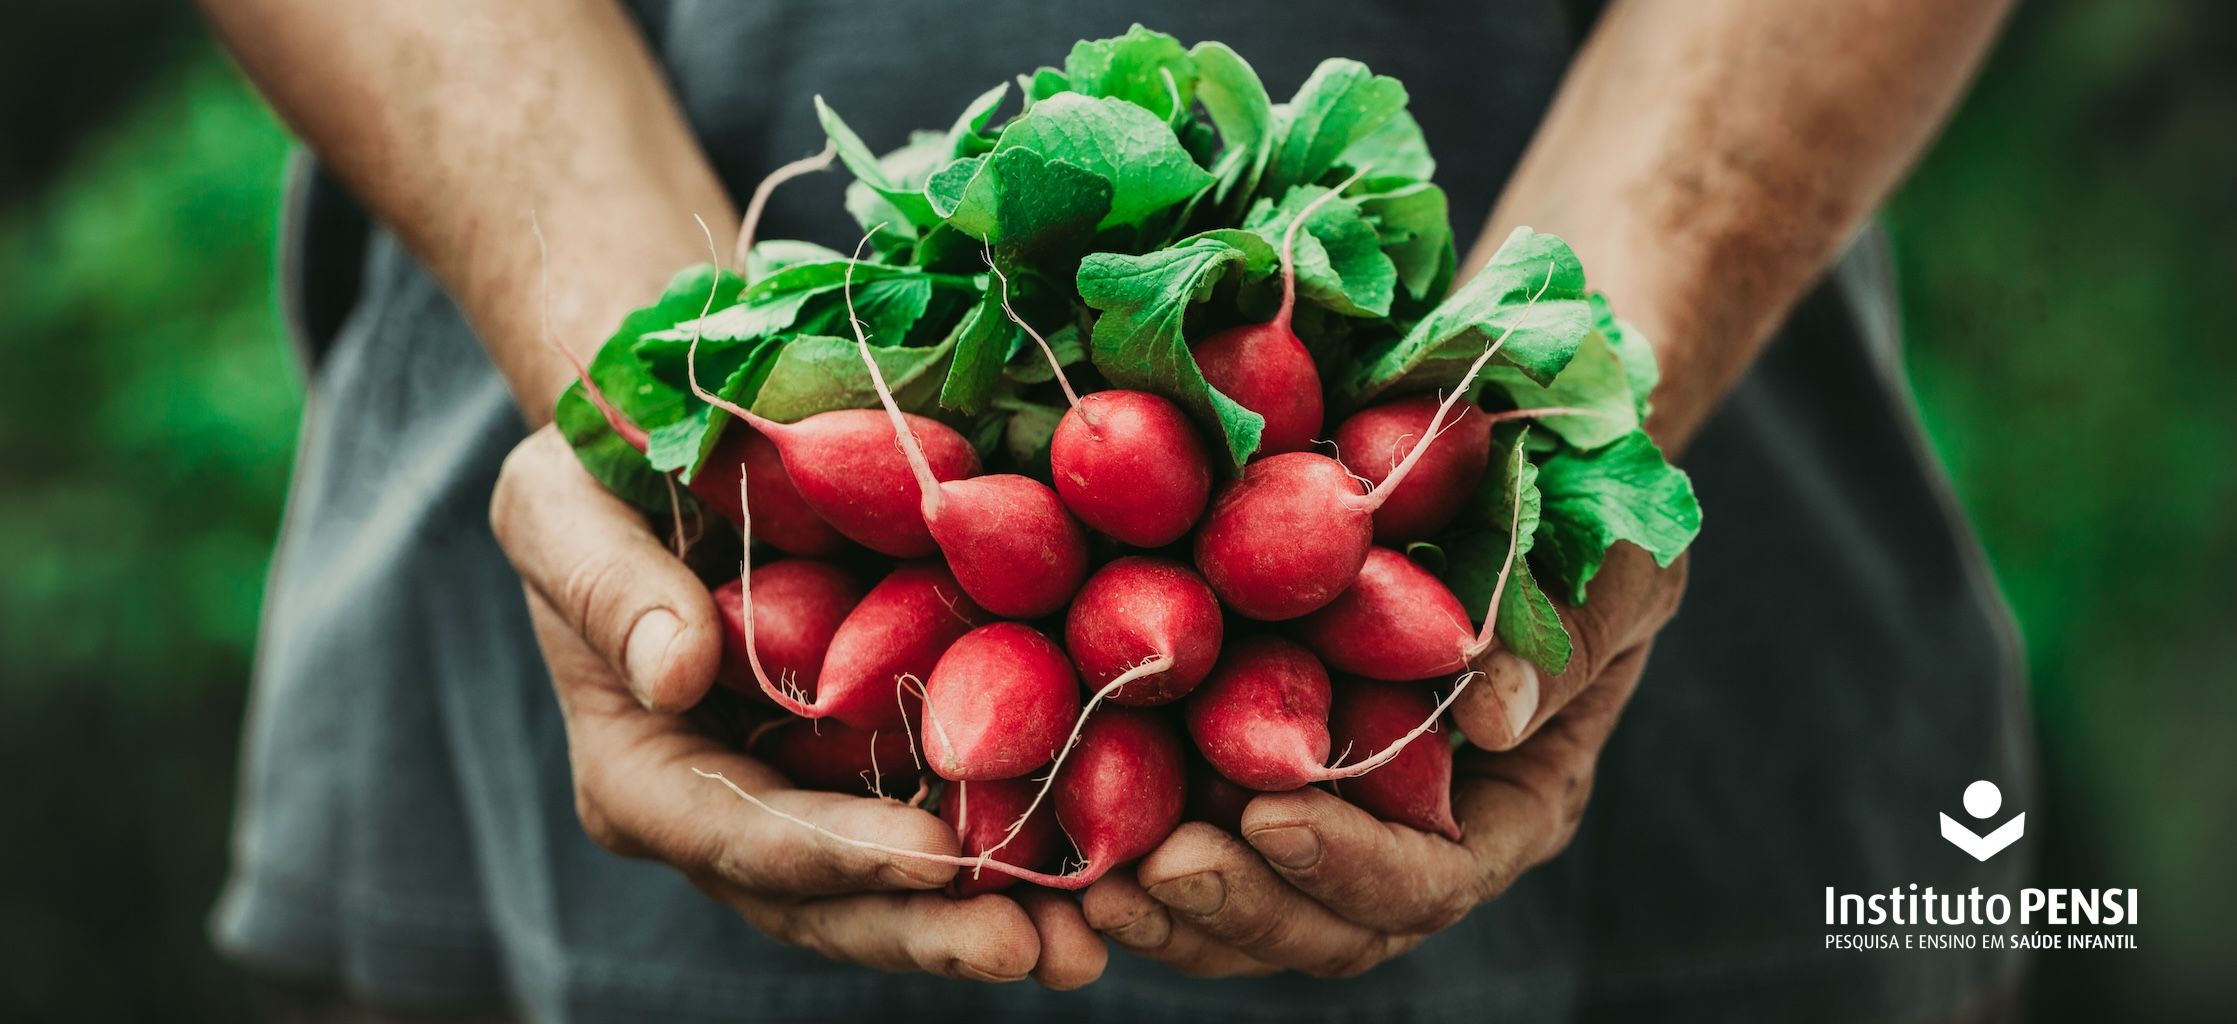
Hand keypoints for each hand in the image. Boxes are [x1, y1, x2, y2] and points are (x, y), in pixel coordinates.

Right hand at [491, 427, 1106, 987]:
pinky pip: (949, 820)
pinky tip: (1105, 867)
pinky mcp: (878, 763)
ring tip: (1089, 946)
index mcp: (641, 769)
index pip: (736, 834)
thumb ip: (606, 587)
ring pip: (894, 890)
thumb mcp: (562, 504)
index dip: (836, 856)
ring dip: (990, 918)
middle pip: (825, 901)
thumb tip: (674, 673)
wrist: (672, 440)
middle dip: (928, 928)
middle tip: (1035, 948)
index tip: (936, 857)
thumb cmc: (596, 470)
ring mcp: (809, 797)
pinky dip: (1021, 850)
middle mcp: (725, 812)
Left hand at [1082, 544, 1684, 976]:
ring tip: (1093, 880)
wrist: (1520, 460)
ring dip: (1172, 906)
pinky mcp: (1251, 764)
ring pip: (1251, 908)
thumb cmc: (1591, 505)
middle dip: (1241, 907)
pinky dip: (1132, 838)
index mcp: (1511, 804)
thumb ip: (1568, 633)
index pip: (1430, 880)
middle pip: (1327, 925)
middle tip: (1156, 870)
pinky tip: (1062, 819)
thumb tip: (1498, 719)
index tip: (1272, 817)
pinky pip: (1193, 832)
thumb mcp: (1614, 557)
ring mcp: (1333, 810)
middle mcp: (1418, 831)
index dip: (1351, 866)